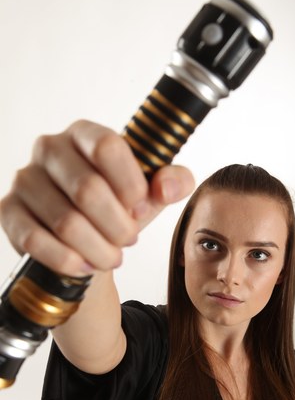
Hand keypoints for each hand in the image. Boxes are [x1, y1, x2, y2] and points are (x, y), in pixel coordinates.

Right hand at [0, 120, 194, 275]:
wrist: (85, 239)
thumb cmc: (118, 208)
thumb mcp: (151, 194)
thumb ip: (173, 182)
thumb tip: (169, 185)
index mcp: (84, 134)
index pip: (108, 147)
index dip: (131, 185)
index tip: (142, 209)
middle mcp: (49, 148)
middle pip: (87, 189)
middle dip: (117, 225)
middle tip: (128, 240)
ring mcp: (25, 179)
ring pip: (65, 221)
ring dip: (97, 249)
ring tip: (112, 257)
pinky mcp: (9, 211)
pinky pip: (36, 240)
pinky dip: (68, 260)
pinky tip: (85, 265)